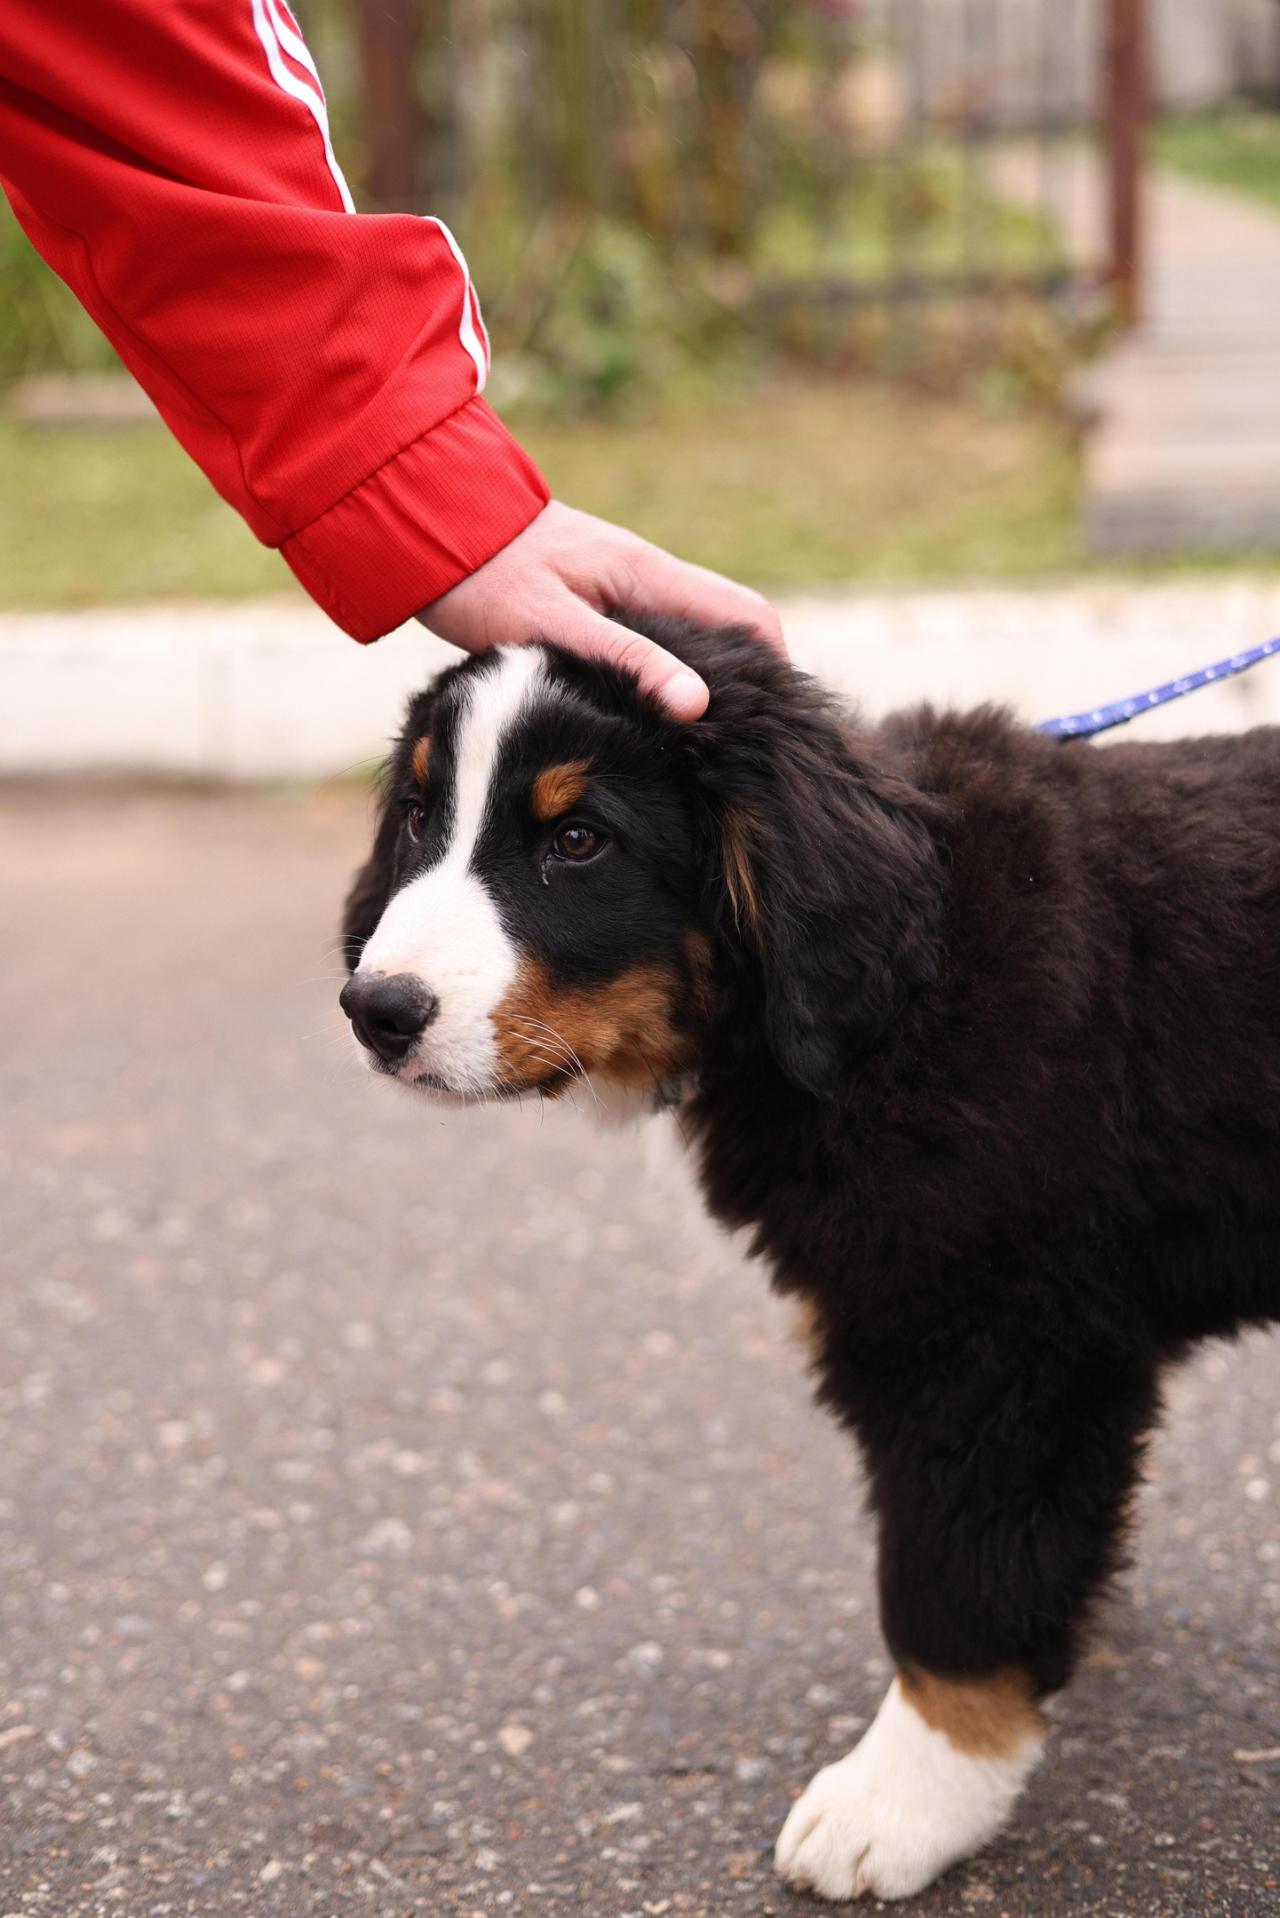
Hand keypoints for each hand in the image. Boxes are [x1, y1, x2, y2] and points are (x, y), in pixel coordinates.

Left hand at [418, 500, 785, 719]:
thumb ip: (626, 661)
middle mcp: (651, 579)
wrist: (428, 527)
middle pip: (731, 634)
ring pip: (692, 642)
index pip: (748, 618)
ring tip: (701, 749)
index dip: (774, 671)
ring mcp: (628, 592)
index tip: (771, 725)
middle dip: (746, 686)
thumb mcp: (553, 625)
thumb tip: (697, 704)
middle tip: (740, 749)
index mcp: (652, 575)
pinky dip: (664, 680)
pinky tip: (648, 723)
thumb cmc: (484, 574)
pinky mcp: (600, 607)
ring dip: (702, 686)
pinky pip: (654, 645)